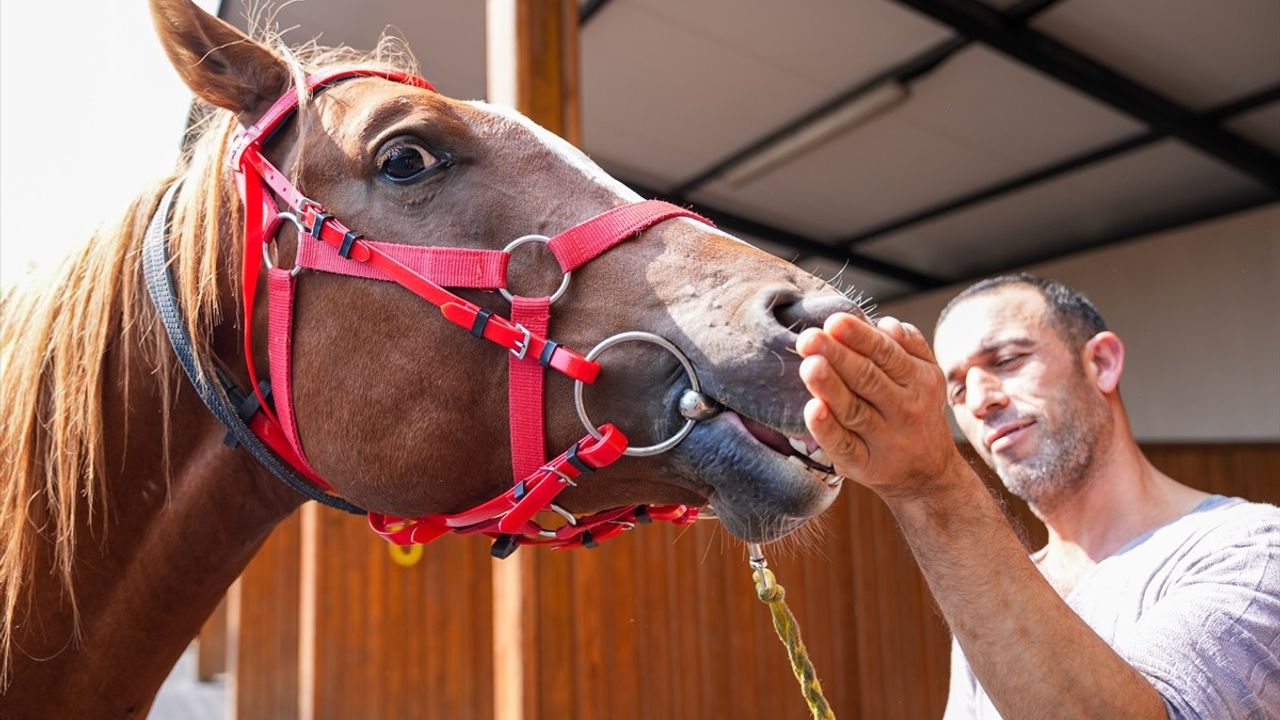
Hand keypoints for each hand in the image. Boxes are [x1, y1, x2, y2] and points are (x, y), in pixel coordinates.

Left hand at [796, 314, 961, 498]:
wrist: (929, 475)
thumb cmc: (917, 411)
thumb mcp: (927, 374)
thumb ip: (911, 344)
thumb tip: (886, 323)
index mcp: (917, 380)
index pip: (886, 354)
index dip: (860, 337)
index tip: (834, 321)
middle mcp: (903, 409)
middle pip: (867, 379)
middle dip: (838, 356)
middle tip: (809, 338)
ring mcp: (883, 439)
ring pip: (854, 410)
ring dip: (830, 388)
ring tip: (809, 366)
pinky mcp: (864, 465)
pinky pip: (844, 446)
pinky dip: (827, 429)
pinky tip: (812, 409)